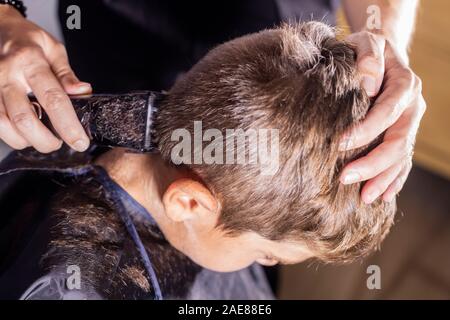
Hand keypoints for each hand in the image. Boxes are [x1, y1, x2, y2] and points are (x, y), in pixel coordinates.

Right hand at [0, 5, 90, 152]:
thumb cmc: (27, 40)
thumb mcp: (53, 49)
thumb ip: (67, 74)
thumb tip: (84, 92)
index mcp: (30, 61)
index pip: (53, 99)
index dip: (68, 125)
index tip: (80, 142)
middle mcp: (6, 75)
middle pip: (24, 119)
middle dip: (45, 140)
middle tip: (59, 143)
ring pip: (4, 126)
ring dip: (26, 141)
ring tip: (41, 138)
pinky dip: (11, 135)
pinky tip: (23, 132)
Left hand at [340, 31, 425, 203]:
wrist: (381, 55)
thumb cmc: (367, 49)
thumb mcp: (366, 41)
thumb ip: (368, 54)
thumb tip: (368, 83)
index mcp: (404, 85)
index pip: (387, 112)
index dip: (366, 130)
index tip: (339, 144)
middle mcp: (412, 107)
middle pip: (398, 141)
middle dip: (373, 163)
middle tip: (345, 179)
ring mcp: (409, 124)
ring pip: (402, 156)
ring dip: (383, 178)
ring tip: (364, 198)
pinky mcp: (402, 134)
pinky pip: (402, 161)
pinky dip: (394, 179)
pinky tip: (383, 195)